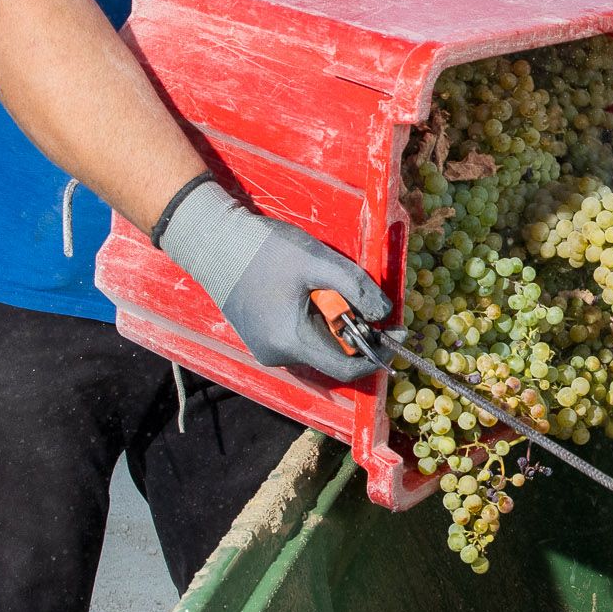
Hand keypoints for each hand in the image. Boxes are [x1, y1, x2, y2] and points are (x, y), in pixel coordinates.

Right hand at [156, 179, 388, 379]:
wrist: (214, 242)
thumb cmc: (264, 249)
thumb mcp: (318, 261)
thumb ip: (357, 287)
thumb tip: (385, 313)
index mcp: (292, 341)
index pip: (348, 369)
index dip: (378, 354)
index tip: (398, 331)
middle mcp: (278, 355)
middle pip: (333, 358)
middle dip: (354, 332)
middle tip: (362, 300)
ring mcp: (266, 350)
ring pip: (317, 348)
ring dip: (334, 326)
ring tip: (329, 291)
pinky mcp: (260, 340)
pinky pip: (299, 340)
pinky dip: (315, 324)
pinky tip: (311, 296)